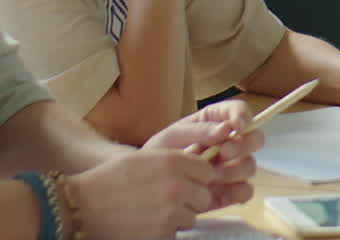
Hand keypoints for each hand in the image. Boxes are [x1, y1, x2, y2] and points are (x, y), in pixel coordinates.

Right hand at [67, 146, 254, 239]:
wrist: (81, 206)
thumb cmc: (109, 180)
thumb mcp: (144, 158)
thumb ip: (175, 161)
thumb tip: (201, 164)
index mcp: (173, 161)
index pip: (207, 171)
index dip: (198, 179)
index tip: (188, 183)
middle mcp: (177, 185)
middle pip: (204, 196)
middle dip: (190, 200)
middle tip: (169, 201)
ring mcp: (171, 211)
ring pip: (191, 217)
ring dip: (178, 218)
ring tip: (153, 212)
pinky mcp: (163, 233)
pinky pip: (176, 233)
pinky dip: (165, 231)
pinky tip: (146, 224)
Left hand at [144, 99, 262, 208]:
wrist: (147, 184)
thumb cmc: (160, 153)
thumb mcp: (174, 136)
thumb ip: (200, 131)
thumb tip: (228, 129)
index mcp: (217, 121)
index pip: (240, 111)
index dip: (244, 116)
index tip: (237, 126)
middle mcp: (230, 142)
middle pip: (255, 138)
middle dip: (243, 145)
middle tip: (223, 152)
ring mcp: (231, 167)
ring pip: (250, 166)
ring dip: (234, 170)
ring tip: (209, 176)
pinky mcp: (229, 190)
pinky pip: (245, 191)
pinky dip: (235, 192)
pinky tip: (216, 191)